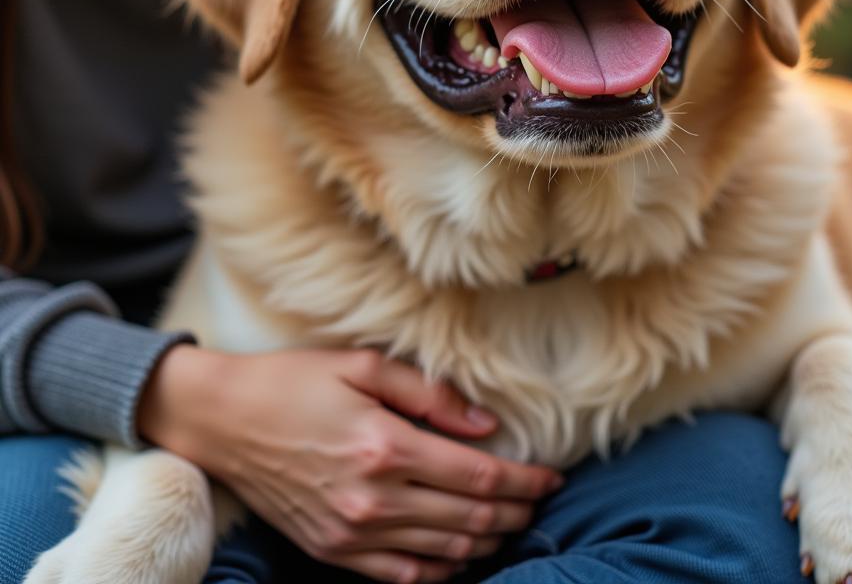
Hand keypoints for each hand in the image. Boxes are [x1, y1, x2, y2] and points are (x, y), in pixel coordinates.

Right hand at [138, 346, 561, 582]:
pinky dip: (442, 569)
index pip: (479, 478)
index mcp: (385, 446)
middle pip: (470, 519)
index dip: (524, 481)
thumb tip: (487, 424)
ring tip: (513, 523)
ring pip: (444, 552)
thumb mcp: (363, 366)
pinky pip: (403, 575)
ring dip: (488, 541)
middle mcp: (373, 499)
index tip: (551, 476)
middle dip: (517, 512)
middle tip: (541, 500)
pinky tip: (461, 554)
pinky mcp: (332, 551)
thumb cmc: (294, 382)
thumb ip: (430, 395)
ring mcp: (351, 533)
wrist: (223, 421)